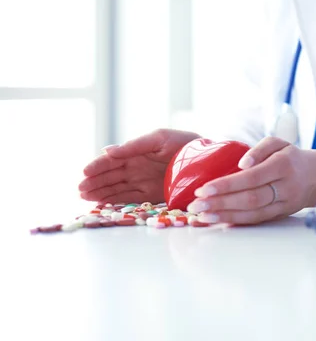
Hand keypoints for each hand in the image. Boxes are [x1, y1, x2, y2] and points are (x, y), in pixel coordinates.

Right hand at [78, 129, 199, 203]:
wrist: (207, 160)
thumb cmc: (184, 143)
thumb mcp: (158, 139)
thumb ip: (134, 146)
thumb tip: (107, 150)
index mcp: (137, 152)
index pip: (112, 160)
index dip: (98, 166)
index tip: (85, 172)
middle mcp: (137, 168)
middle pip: (111, 176)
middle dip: (95, 182)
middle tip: (80, 190)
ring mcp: (143, 182)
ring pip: (117, 189)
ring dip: (102, 193)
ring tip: (86, 198)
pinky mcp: (152, 195)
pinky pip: (131, 199)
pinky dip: (118, 202)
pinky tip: (104, 204)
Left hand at [186, 137, 315, 224]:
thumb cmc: (293, 157)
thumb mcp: (280, 142)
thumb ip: (260, 148)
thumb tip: (241, 164)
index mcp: (283, 165)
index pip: (252, 177)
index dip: (227, 185)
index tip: (204, 188)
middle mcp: (286, 187)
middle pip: (250, 199)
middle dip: (220, 203)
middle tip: (195, 205)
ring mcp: (285, 204)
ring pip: (253, 213)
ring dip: (225, 216)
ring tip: (201, 216)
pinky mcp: (281, 214)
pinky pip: (257, 220)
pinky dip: (237, 222)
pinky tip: (219, 222)